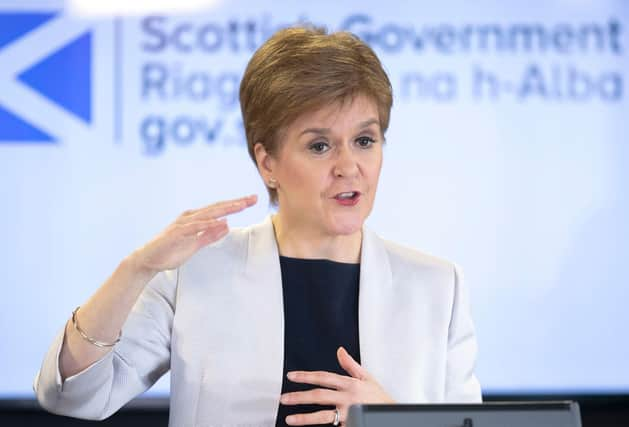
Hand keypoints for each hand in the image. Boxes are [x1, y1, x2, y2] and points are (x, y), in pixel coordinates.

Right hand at [128, 195, 256, 274]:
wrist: (148, 261)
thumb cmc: (170, 252)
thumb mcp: (196, 245)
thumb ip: (210, 236)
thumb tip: (226, 226)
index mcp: (196, 219)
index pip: (220, 210)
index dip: (236, 205)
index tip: (252, 201)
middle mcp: (191, 217)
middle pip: (218, 208)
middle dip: (236, 202)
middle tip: (253, 198)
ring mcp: (183, 224)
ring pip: (209, 213)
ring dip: (225, 209)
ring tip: (241, 205)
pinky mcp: (177, 232)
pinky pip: (195, 226)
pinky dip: (208, 223)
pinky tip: (221, 221)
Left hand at [280, 347, 394, 425]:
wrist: (394, 416)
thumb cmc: (379, 398)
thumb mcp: (367, 378)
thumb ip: (351, 365)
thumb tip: (339, 351)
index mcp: (350, 384)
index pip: (324, 378)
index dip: (306, 376)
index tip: (291, 376)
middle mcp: (348, 399)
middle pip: (319, 396)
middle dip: (299, 397)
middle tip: (284, 398)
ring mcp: (348, 415)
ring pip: (323, 416)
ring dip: (305, 418)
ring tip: (290, 419)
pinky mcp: (350, 425)